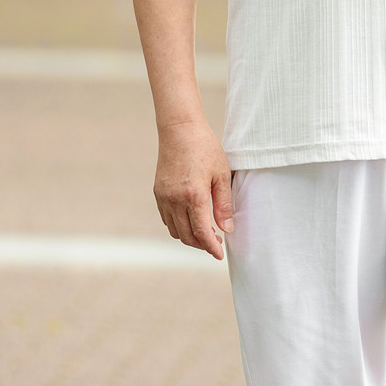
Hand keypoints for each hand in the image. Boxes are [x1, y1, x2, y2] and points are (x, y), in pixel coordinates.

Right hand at [155, 118, 232, 259]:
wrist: (180, 131)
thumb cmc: (205, 149)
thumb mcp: (222, 175)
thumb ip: (224, 204)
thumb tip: (227, 229)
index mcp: (194, 196)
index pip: (201, 232)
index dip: (211, 247)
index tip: (219, 254)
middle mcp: (175, 200)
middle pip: (186, 236)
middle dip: (201, 245)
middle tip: (216, 245)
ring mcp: (164, 197)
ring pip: (174, 230)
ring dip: (189, 237)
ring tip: (205, 234)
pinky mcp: (158, 192)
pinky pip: (166, 218)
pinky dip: (178, 226)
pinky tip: (191, 220)